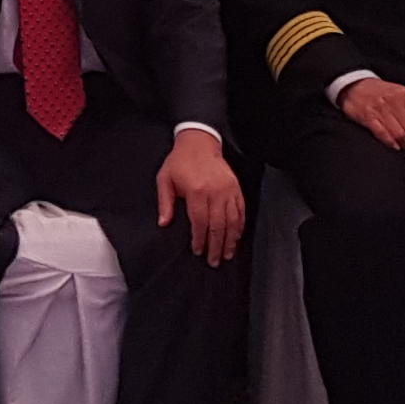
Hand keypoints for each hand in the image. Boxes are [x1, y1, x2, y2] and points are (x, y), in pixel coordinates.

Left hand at [157, 131, 245, 262]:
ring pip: (232, 221)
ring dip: (230, 240)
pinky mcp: (236, 188)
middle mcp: (215, 192)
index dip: (199, 239)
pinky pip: (240, 211)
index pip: (199, 222)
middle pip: (217, 226)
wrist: (199, 142)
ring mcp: (228, 190)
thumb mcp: (165, 179)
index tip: (198, 251)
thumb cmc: (180, 161)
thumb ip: (165, 203)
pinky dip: (239, 226)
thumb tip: (164, 223)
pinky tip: (236, 237)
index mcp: (196, 191)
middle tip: (214, 261)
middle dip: (216, 246)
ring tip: (227, 254)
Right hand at [337, 76, 404, 153]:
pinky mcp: (368, 115)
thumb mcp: (401, 100)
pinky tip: (395, 148)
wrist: (355, 85)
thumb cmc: (380, 94)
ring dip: (404, 147)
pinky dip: (391, 143)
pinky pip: (382, 133)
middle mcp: (395, 101)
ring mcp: (381, 108)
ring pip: (399, 134)